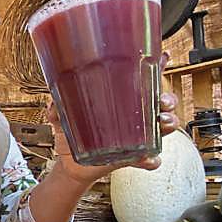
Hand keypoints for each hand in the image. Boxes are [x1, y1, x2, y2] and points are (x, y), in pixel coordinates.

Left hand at [47, 55, 180, 187]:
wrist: (68, 164)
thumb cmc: (70, 134)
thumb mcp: (61, 117)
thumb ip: (56, 109)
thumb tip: (53, 104)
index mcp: (120, 102)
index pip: (141, 82)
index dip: (156, 68)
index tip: (163, 57)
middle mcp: (132, 118)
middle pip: (160, 104)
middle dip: (167, 100)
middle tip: (162, 102)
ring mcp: (135, 138)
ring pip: (161, 130)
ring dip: (167, 125)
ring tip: (163, 122)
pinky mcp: (131, 158)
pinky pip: (149, 159)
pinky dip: (151, 159)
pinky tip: (147, 158)